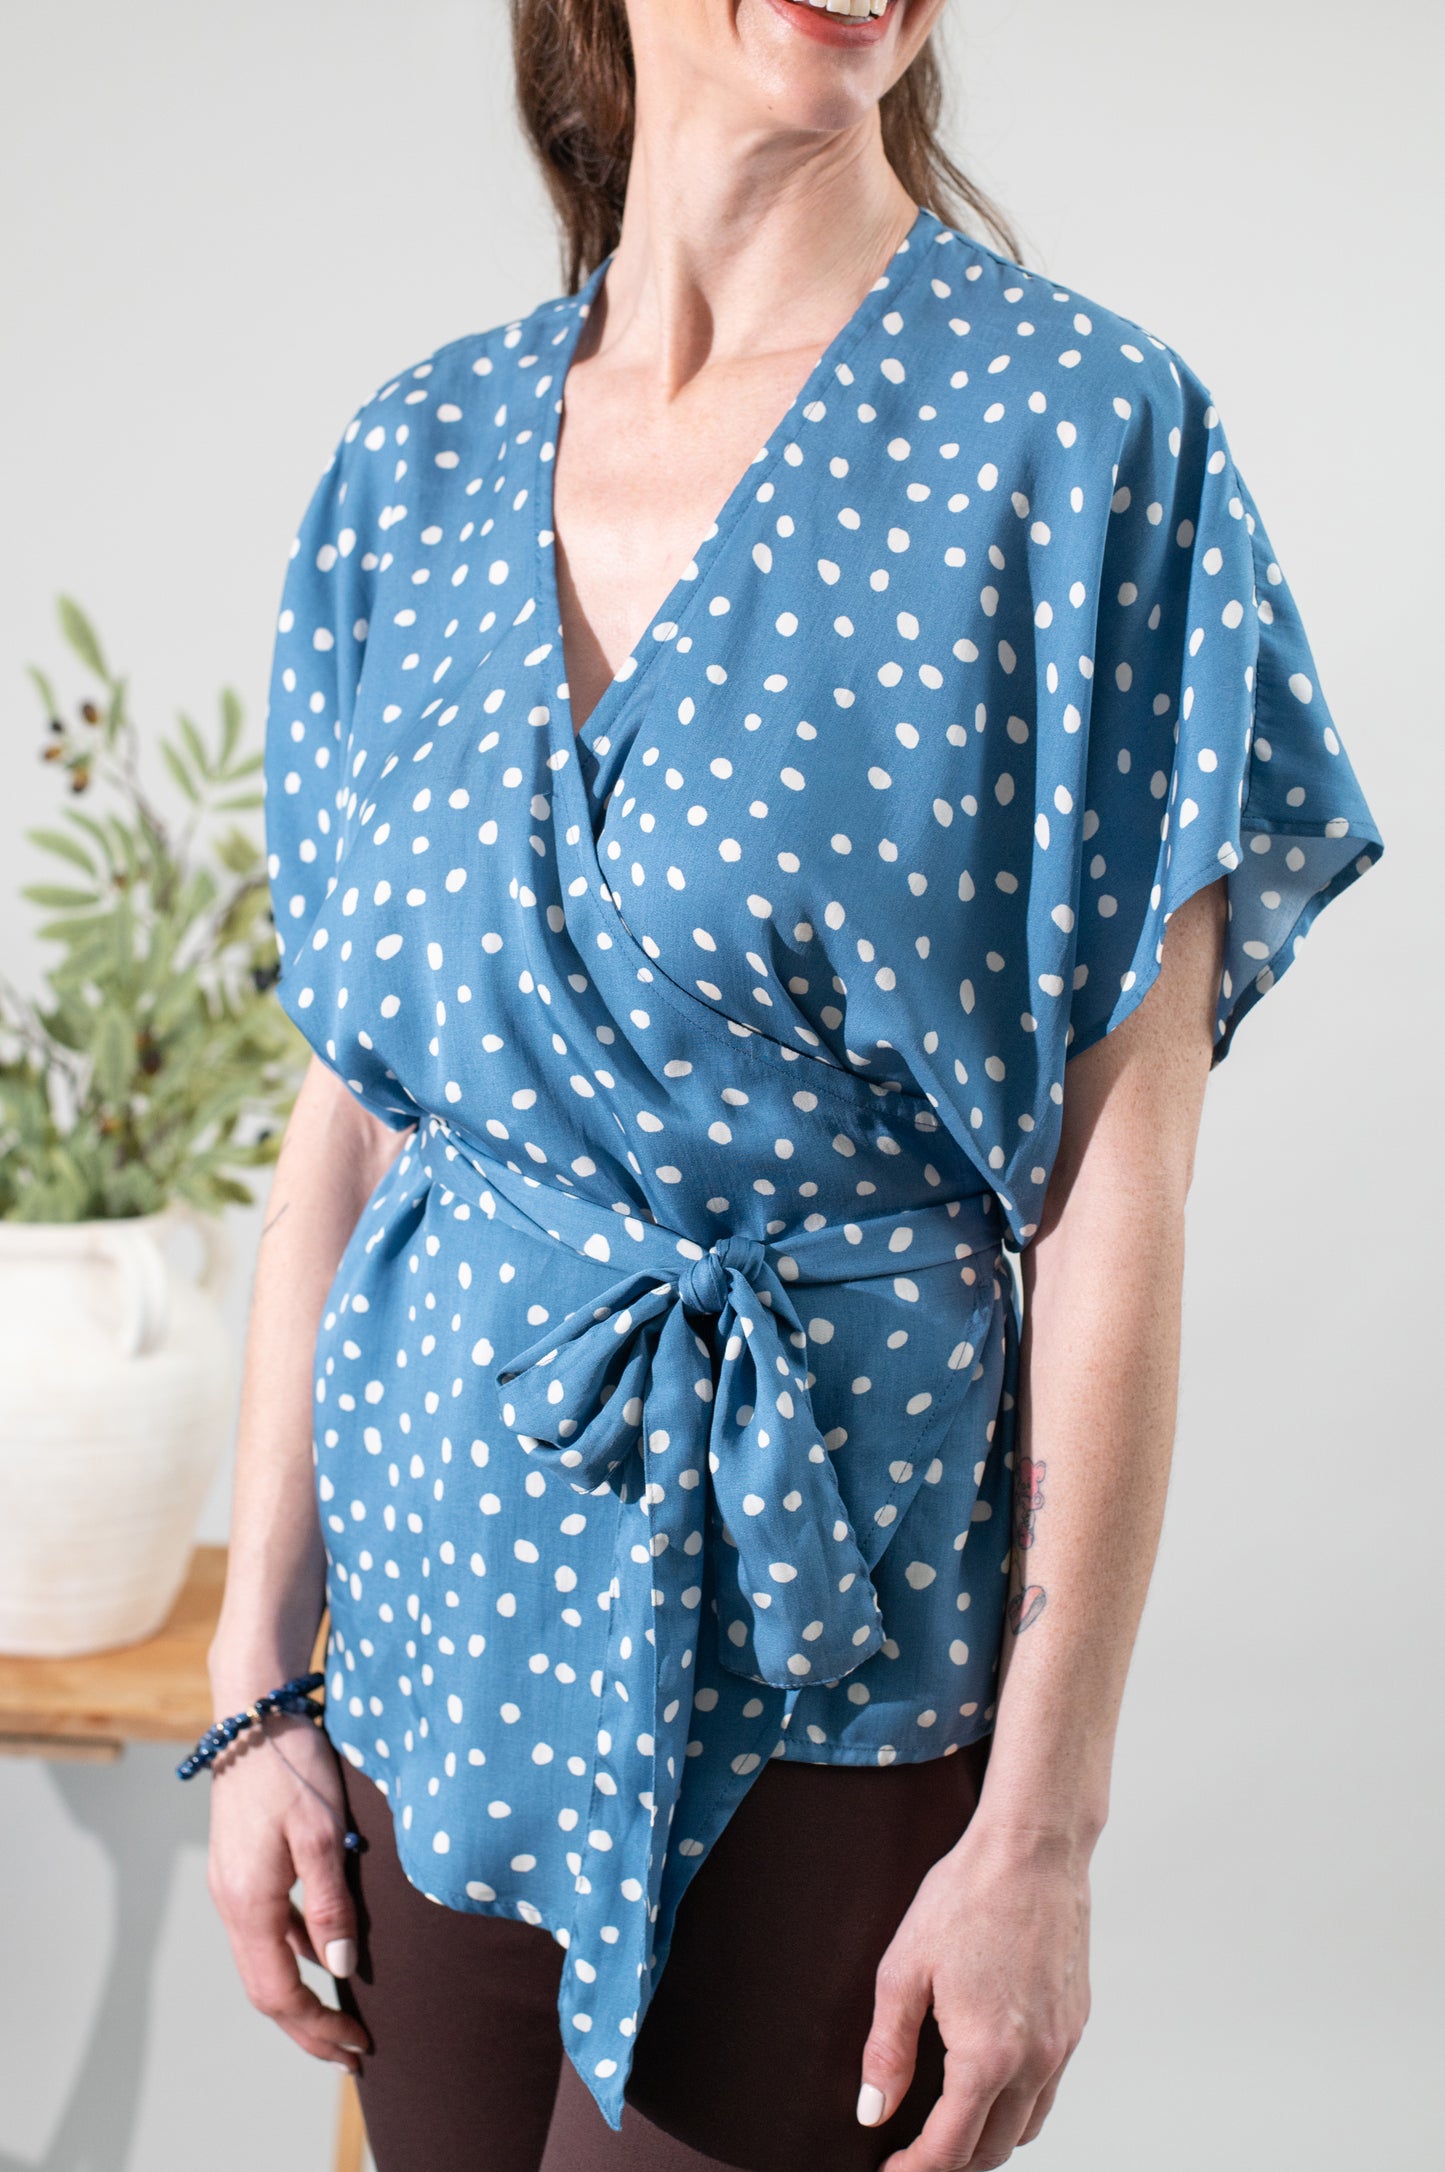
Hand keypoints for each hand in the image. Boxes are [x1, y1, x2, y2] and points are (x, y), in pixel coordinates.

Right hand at [206, 1709, 370, 2074]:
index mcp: (249, 1902)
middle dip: (308, 2026)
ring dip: (302, 1993)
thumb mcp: (320, 1832)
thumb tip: (343, 1971)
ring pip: (265, 1960)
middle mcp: (233, 1902)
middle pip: (266, 1988)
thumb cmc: (292, 1767)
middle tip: (352, 2052)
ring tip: (344, 2015)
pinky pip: (268, 1929)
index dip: (315, 2027)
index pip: (277, 1992)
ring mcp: (234, 1885)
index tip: (356, 2046)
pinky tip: (327, 1951)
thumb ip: (331, 1903)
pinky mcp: (243, 1867)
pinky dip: (296, 1954)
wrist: (254, 1714)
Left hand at [858, 1822, 1091, 2169]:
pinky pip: (1049, 2090)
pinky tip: (989, 2080)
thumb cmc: (966, 1896)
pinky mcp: (1076, 2022)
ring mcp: (1062, 2044)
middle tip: (911, 2153)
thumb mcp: (904, 1969)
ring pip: (1028, 2127)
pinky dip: (1019, 2105)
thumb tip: (873, 2109)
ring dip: (987, 2140)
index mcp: (989, 2054)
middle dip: (950, 2163)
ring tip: (948, 2124)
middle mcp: (1035, 2061)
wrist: (1034, 1849)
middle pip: (993, 2150)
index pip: (951, 2148)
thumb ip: (887, 2049)